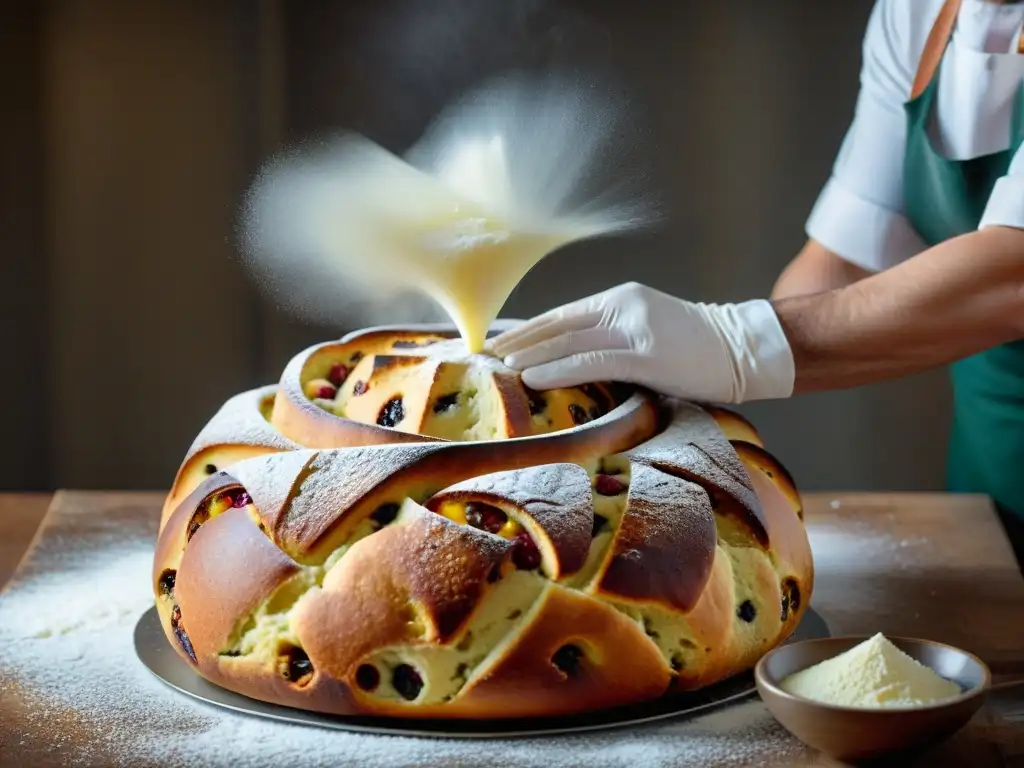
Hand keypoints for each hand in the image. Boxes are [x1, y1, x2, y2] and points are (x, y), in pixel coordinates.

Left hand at [487, 282, 794, 402]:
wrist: (743, 348)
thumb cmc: (695, 348)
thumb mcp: (647, 332)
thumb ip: (611, 339)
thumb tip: (569, 361)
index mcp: (620, 299)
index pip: (562, 315)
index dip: (528, 331)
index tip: (499, 344)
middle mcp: (622, 306)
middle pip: (558, 324)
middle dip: (520, 341)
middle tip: (485, 355)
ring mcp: (635, 328)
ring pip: (569, 340)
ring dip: (530, 355)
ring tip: (500, 368)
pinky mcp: (647, 353)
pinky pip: (592, 361)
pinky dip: (558, 369)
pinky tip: (533, 378)